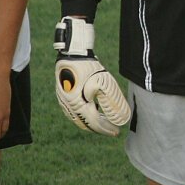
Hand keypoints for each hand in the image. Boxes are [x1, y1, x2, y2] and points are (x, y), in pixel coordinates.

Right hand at [53, 17, 130, 136]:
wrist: (72, 52)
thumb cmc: (88, 67)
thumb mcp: (104, 84)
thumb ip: (113, 103)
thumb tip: (121, 120)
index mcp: (77, 106)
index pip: (94, 124)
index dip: (106, 129)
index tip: (117, 132)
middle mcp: (68, 106)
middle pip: (85, 124)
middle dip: (100, 128)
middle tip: (112, 128)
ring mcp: (63, 100)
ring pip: (79, 118)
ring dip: (93, 121)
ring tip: (105, 120)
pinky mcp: (63, 94)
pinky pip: (74, 111)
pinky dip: (86, 114)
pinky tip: (94, 109)